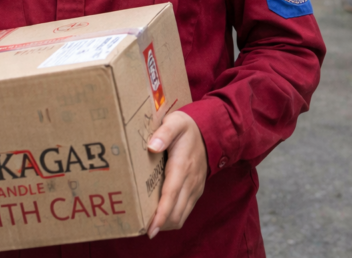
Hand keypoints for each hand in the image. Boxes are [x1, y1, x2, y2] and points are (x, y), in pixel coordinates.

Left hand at [147, 111, 207, 238]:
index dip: (161, 214)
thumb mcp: (175, 123)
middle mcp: (191, 181)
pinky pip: (185, 211)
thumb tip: (152, 146)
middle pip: (176, 212)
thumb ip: (164, 133)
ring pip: (182, 216)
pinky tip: (161, 217)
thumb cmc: (187, 128)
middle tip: (142, 228)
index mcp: (182, 166)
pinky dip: (173, 218)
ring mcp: (195, 188)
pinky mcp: (196, 191)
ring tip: (149, 226)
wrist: (209, 131)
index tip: (151, 229)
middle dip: (160, 224)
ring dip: (166, 224)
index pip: (171, 195)